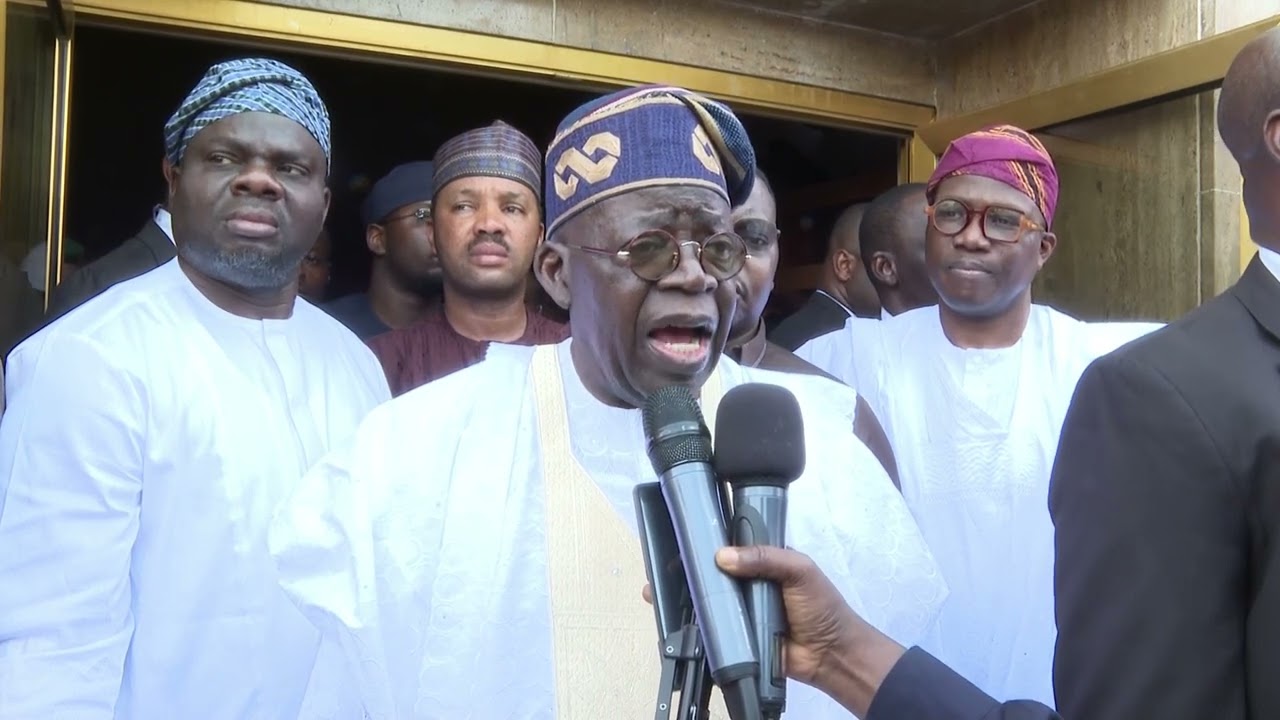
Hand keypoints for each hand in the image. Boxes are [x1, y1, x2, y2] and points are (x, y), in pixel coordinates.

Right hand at [642, 546, 904, 717]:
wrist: (831, 654)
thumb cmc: (820, 606)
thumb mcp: (799, 570)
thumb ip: (766, 557)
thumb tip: (721, 556)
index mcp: (762, 561)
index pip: (728, 545)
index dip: (705, 541)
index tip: (679, 537)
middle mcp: (746, 583)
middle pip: (710, 574)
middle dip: (684, 569)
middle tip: (659, 569)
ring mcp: (739, 611)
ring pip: (706, 601)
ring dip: (682, 597)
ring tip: (654, 592)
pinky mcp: (736, 637)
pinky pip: (711, 629)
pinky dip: (693, 625)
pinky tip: (670, 619)